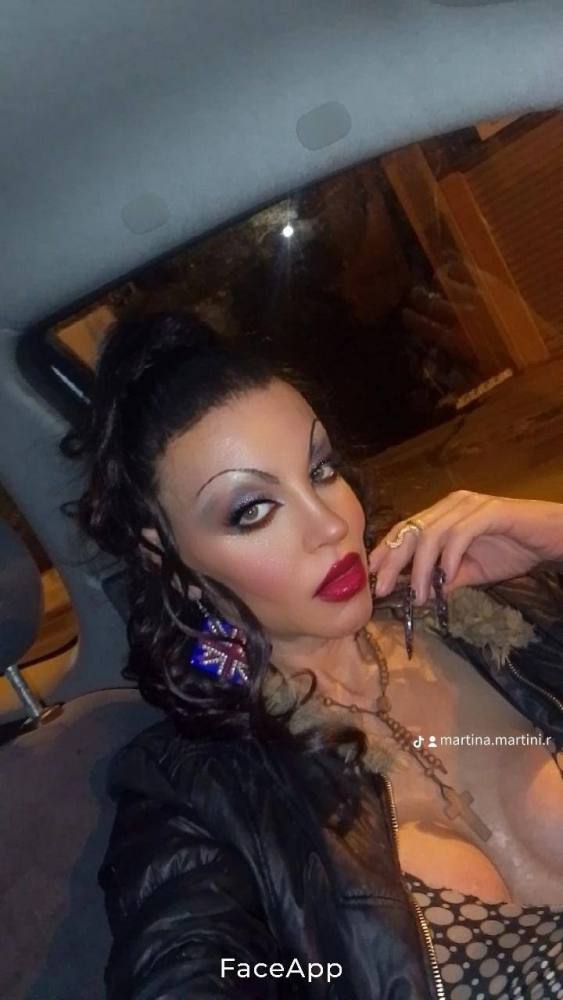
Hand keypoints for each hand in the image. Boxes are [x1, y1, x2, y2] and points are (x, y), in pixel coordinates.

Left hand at [368, 490, 562, 604]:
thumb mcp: (472, 572)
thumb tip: (418, 597)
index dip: (386, 551)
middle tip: (383, 588)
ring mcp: (470, 505)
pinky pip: (460, 534)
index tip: (371, 578)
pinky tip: (448, 578)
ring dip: (420, 568)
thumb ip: (445, 580)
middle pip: (411, 530)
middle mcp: (452, 504)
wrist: (552, 538)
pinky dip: (450, 558)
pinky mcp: (490, 512)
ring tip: (418, 595)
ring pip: (432, 534)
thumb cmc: (514, 549)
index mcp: (444, 514)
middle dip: (393, 561)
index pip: (406, 530)